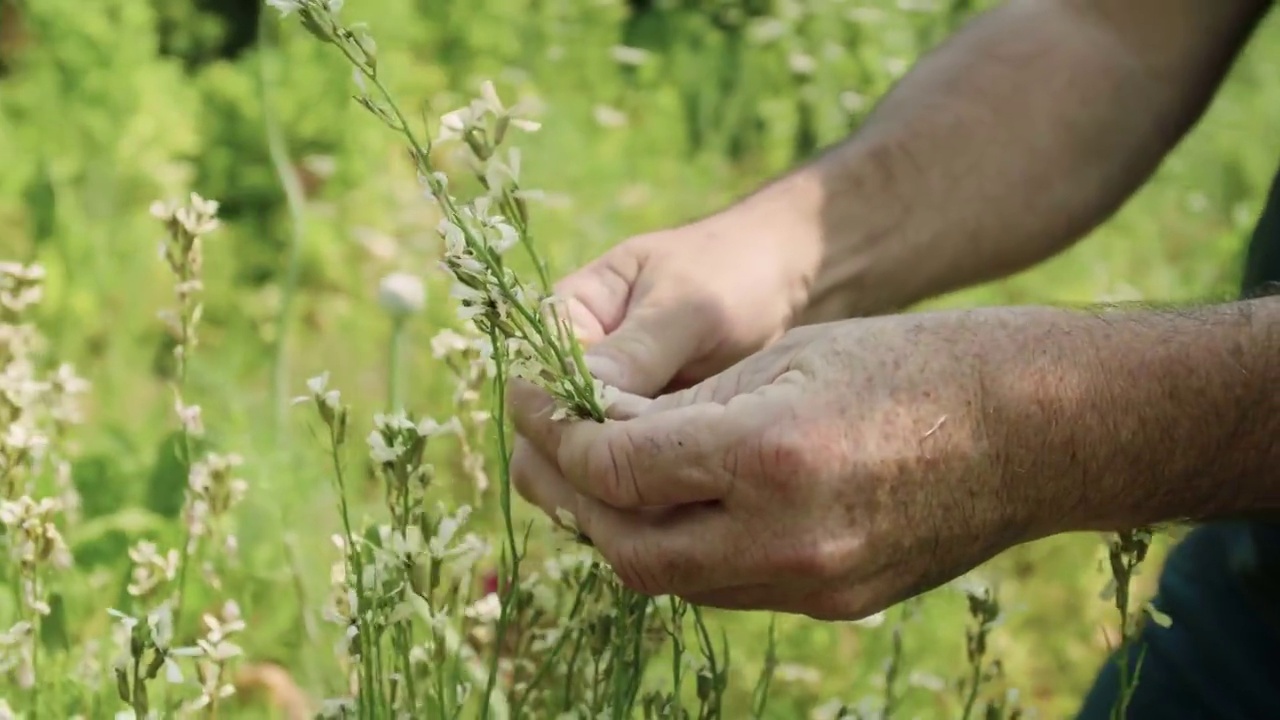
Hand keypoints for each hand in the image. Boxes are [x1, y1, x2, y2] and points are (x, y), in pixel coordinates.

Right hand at [510, 219, 818, 518]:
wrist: (781, 279)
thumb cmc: (732, 273)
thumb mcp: (689, 304)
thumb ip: (638, 348)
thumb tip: (584, 399)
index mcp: (569, 318)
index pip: (534, 382)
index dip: (558, 423)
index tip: (606, 449)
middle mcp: (575, 368)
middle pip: (545, 433)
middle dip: (580, 465)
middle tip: (636, 491)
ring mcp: (605, 405)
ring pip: (577, 463)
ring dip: (609, 487)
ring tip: (662, 500)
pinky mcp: (639, 436)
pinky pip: (619, 476)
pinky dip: (637, 493)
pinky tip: (674, 504)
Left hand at [516, 310, 1065, 620]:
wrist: (1034, 428)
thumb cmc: (915, 364)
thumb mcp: (789, 355)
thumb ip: (688, 405)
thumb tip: (600, 428)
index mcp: (773, 454)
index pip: (620, 467)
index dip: (562, 436)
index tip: (535, 404)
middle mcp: (788, 538)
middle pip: (630, 548)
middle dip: (574, 498)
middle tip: (546, 451)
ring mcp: (816, 584)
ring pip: (672, 581)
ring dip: (622, 531)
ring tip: (597, 479)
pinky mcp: (836, 603)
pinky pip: (726, 588)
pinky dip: (682, 549)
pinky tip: (671, 506)